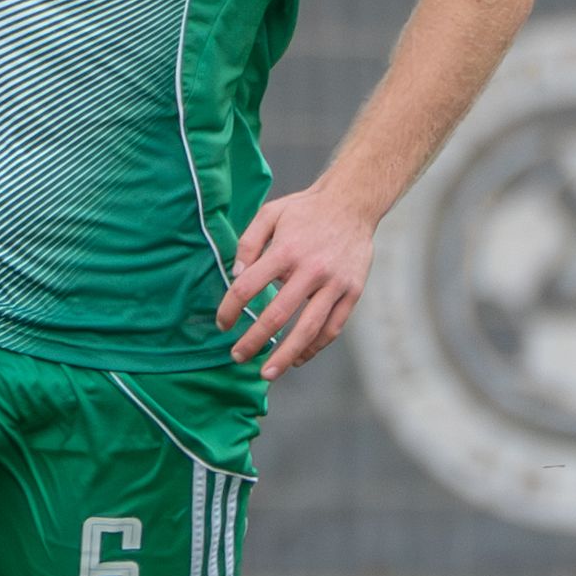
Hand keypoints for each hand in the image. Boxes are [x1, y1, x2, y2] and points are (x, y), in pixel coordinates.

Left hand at [222, 182, 377, 377]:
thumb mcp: (270, 213)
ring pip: (309, 328)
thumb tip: (236, 275)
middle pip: (277, 314)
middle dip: (254, 340)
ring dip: (286, 354)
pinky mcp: (353, 292)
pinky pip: (333, 327)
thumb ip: (248, 242)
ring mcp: (335, 283)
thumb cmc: (306, 210)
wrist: (353, 203)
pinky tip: (298, 357)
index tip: (222, 324)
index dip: (231, 308)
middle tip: (237, 357)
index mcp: (286, 249)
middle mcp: (311, 269)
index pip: (249, 286)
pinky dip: (315, 346)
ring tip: (267, 372)